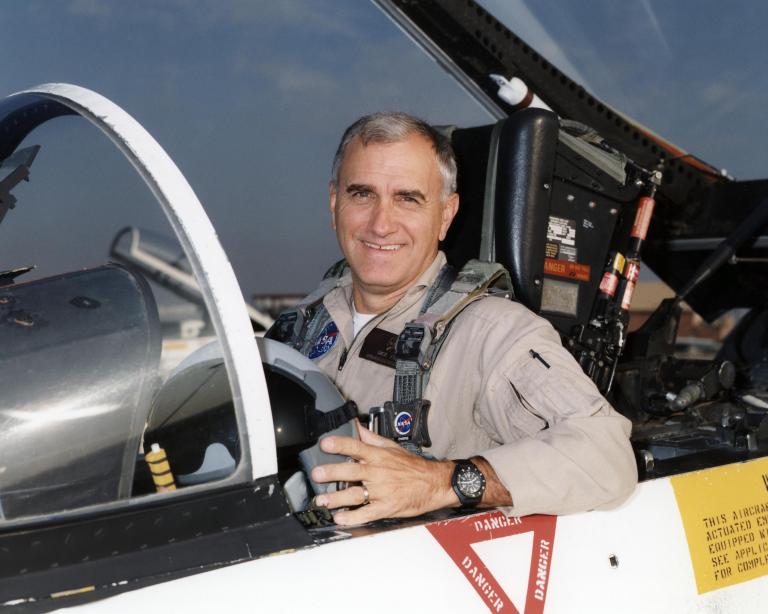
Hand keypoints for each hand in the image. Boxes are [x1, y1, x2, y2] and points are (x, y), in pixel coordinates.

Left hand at [311, 421, 457, 525]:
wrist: (435, 484)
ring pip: (355, 494)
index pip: (357, 446)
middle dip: (332, 472)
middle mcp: (378, 473)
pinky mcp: (386, 508)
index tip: (325, 444)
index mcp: (379, 456)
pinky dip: (352, 517)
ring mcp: (382, 492)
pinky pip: (367, 514)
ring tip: (321, 500)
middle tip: (317, 474)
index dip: (340, 444)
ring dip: (336, 498)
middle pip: (351, 471)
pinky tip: (340, 518)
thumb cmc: (413, 466)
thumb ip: (371, 438)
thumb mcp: (393, 447)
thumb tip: (355, 426)